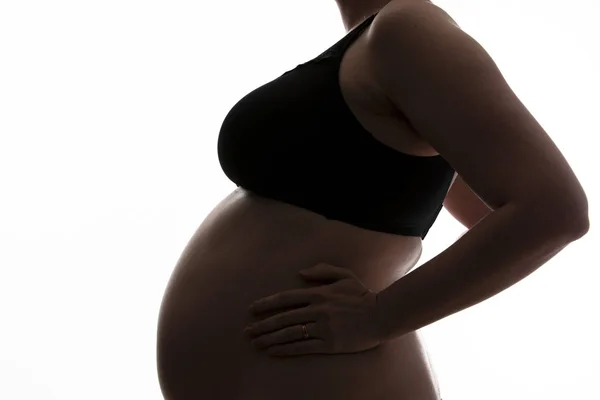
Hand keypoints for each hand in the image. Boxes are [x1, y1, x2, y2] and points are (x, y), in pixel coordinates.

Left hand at [244, 263, 384, 356]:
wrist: (382, 315)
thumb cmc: (362, 294)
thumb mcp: (344, 275)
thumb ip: (322, 271)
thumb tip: (300, 272)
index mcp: (318, 293)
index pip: (285, 298)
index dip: (266, 304)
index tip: (252, 309)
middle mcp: (317, 310)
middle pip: (283, 318)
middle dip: (262, 325)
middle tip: (247, 331)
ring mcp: (323, 328)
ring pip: (290, 334)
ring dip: (270, 339)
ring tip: (256, 343)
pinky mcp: (330, 344)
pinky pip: (303, 347)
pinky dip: (286, 349)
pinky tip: (274, 351)